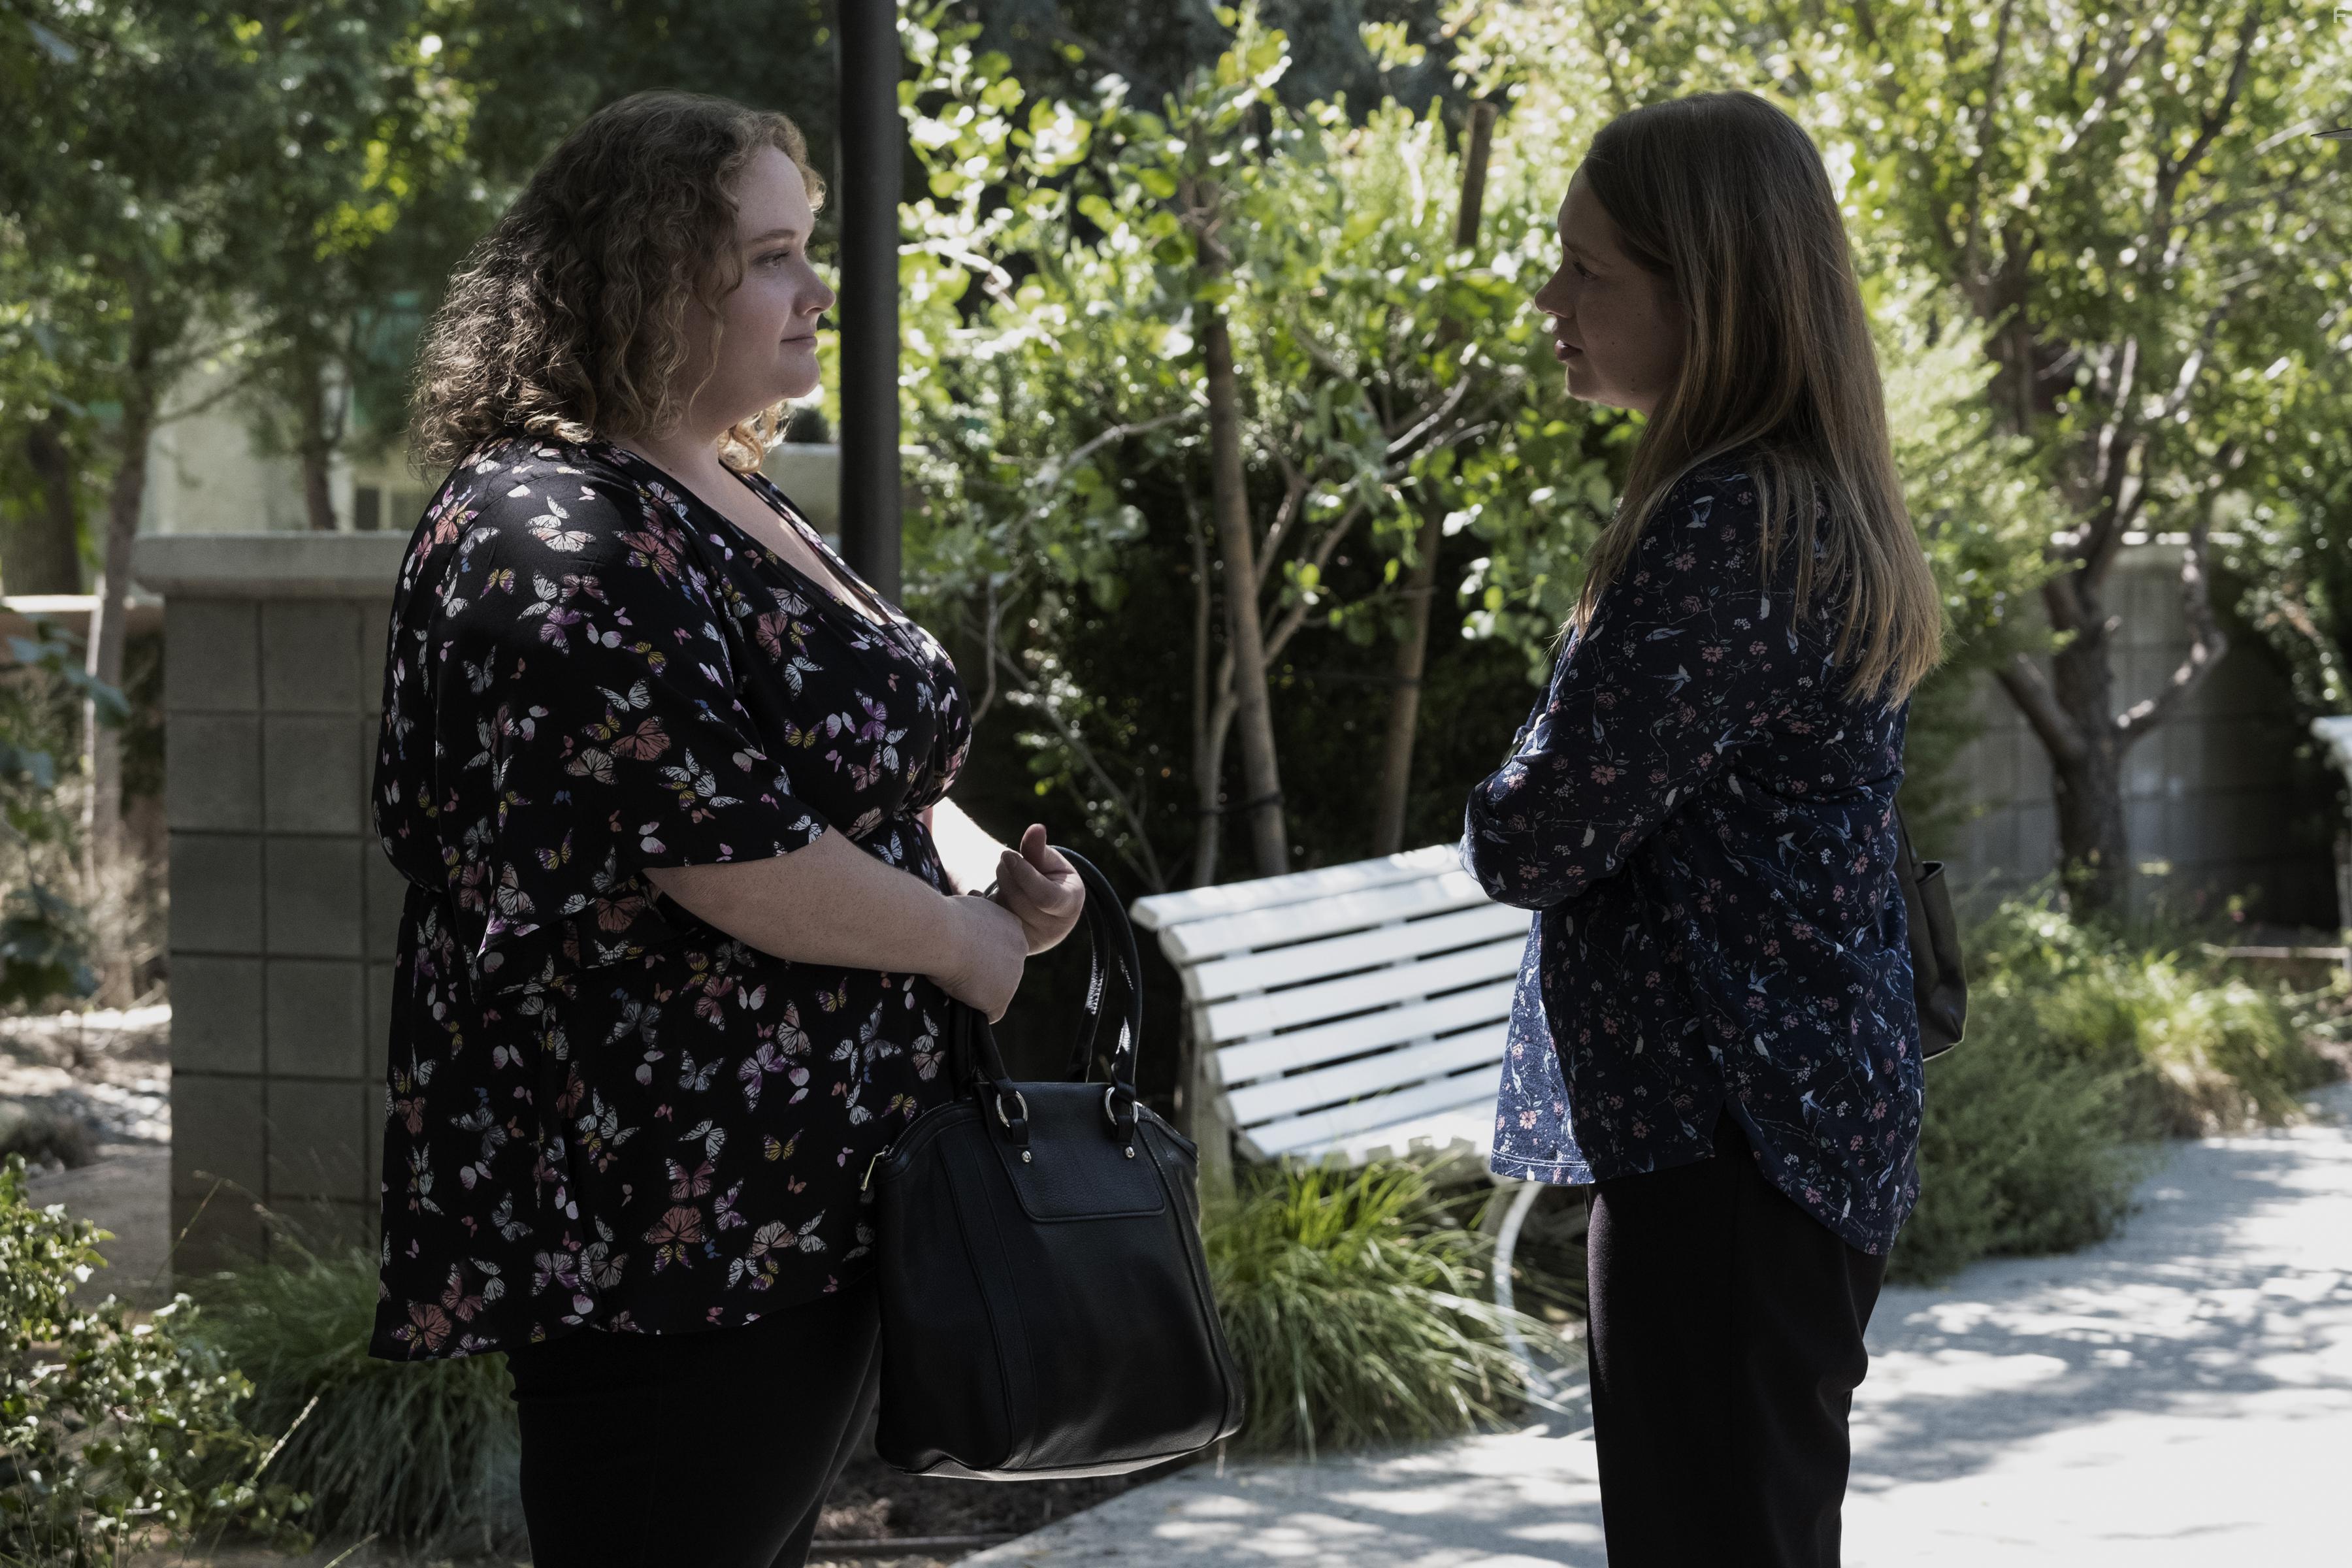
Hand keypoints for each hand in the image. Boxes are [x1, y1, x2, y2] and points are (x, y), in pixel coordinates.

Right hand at [936, 890, 1027, 1021]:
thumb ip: (977, 919)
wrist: (943, 934)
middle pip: (1002, 969)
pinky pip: (988, 1013)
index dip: (981, 951)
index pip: (1002, 946)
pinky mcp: (1002, 999)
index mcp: (1013, 924)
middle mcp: (1021, 948)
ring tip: (953, 975)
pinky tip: (957, 993)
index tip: (963, 949)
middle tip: (956, 963)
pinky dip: (972, 1008)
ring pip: (994, 990)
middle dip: (982, 971)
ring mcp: (1015, 975)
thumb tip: (972, 915)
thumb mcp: (968, 908)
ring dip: (975, 989)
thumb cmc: (945, 917)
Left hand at [992, 824, 1084, 954]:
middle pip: (1020, 901)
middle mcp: (1053, 929)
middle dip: (1007, 875)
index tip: (1006, 853)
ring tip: (1004, 876)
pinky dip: (983, 905)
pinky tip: (983, 894)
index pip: (1044, 895)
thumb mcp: (1049, 862)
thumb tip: (1036, 828)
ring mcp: (1032, 942)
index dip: (1024, 874)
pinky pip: (990, 924)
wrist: (1044, 908)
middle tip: (1005, 859)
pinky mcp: (1011, 946)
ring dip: (997, 888)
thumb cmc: (1050, 878)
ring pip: (1003, 912)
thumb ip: (1038, 848)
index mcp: (1069, 904)